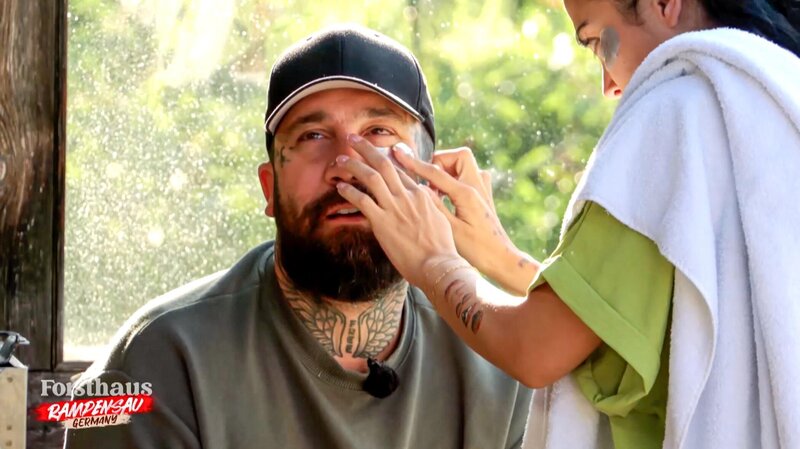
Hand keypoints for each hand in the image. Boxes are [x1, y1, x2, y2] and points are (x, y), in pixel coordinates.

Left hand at [334, 134, 464, 290]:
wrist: (438, 264)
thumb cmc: (441, 249)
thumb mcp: (440, 220)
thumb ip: (429, 205)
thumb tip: (424, 197)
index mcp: (422, 194)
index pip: (401, 170)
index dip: (386, 158)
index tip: (376, 151)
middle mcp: (407, 196)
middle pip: (384, 164)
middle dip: (366, 149)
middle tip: (352, 138)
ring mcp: (394, 208)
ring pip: (371, 177)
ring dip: (353, 165)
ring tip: (340, 160)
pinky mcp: (382, 222)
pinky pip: (362, 201)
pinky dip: (350, 191)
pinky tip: (341, 187)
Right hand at [394, 147, 537, 295]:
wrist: (502, 259)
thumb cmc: (477, 249)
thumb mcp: (451, 229)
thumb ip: (434, 206)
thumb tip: (418, 187)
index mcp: (466, 193)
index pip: (436, 171)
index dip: (415, 163)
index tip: (399, 153)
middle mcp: (477, 186)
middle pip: (458, 156)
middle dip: (441, 162)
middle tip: (430, 182)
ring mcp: (483, 189)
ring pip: (464, 165)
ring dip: (448, 172)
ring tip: (437, 192)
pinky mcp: (484, 196)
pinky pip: (468, 176)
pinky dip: (455, 180)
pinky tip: (448, 198)